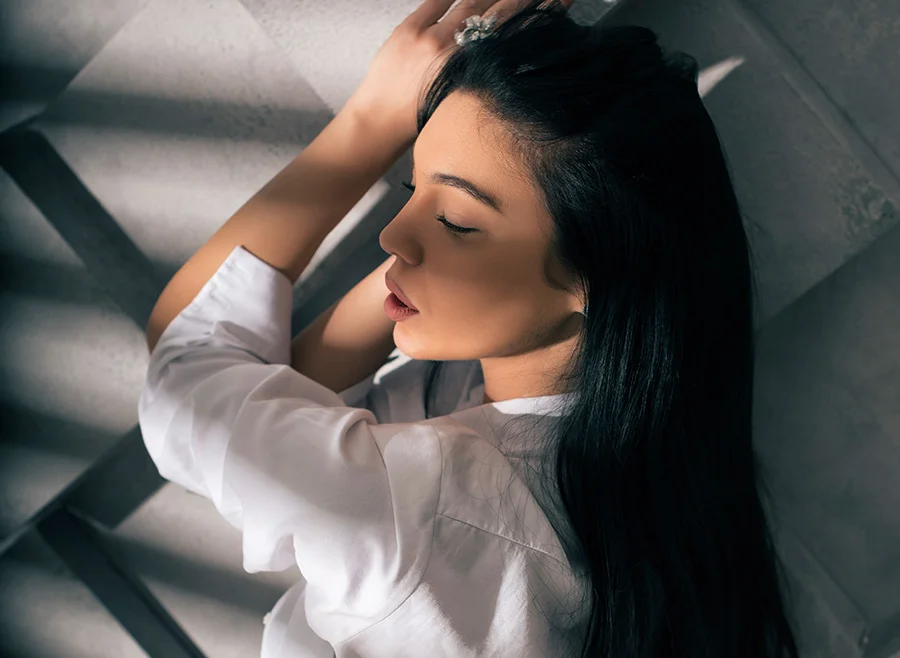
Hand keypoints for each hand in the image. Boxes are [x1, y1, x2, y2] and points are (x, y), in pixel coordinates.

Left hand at [346, 0, 574, 144]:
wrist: (377, 124)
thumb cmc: (421, 124)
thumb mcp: (461, 102)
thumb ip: (483, 75)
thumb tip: (504, 52)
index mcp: (471, 74)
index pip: (513, 35)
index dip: (539, 14)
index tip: (559, 0)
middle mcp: (454, 52)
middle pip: (499, 13)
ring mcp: (430, 37)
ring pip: (472, 2)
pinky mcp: (409, 28)